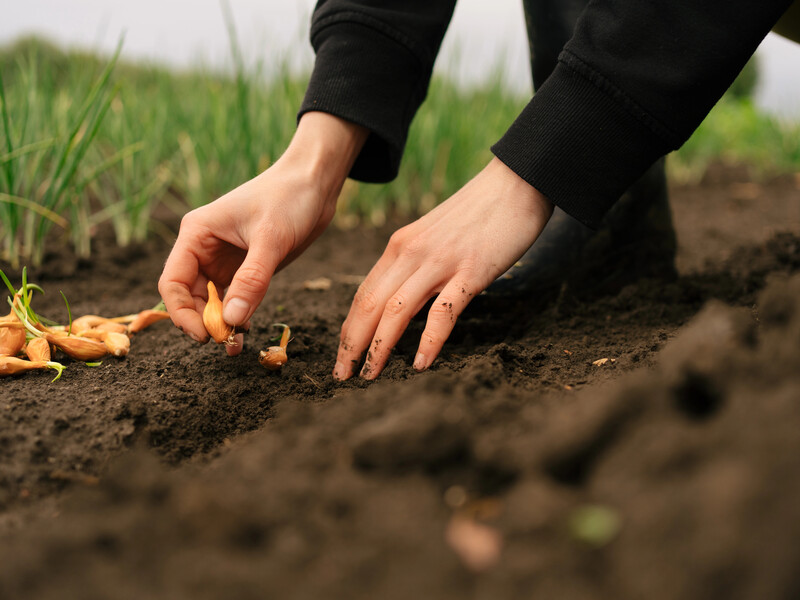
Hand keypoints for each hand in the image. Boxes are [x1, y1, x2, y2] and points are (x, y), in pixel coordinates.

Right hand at [158, 112, 366, 354]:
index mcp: (196, 234)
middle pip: (190, 297)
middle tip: (226, 343)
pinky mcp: (246, 268)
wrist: (315, 183)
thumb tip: (231, 320)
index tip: (205, 335)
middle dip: (204, 322)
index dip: (182, 313)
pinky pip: (234, 299)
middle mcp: (204, 249)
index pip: (173, 282)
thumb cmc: (289, 198)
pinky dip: (238, 316)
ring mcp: (224, 260)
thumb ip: (252, 280)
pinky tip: (247, 331)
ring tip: (236, 345)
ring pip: (212, 302)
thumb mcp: (271, 239)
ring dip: (221, 324)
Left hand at [334, 157, 552, 379]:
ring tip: (370, 377)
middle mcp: (411, 253)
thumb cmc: (478, 213)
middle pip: (369, 306)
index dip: (349, 330)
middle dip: (351, 345)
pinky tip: (420, 364)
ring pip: (396, 311)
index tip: (341, 357)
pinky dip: (428, 341)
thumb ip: (416, 264)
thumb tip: (402, 299)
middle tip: (342, 377)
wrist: (518, 182)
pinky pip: (443, 312)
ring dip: (379, 348)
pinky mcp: (471, 271)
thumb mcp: (434, 236)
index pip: (363, 295)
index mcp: (399, 246)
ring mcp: (440, 262)